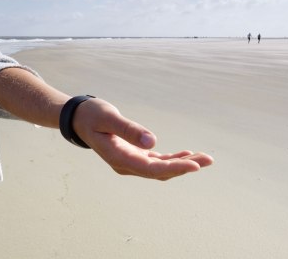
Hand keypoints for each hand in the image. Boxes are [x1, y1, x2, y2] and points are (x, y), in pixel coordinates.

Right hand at [72, 98, 213, 180]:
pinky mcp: (134, 156)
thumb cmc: (92, 115)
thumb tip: (152, 142)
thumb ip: (128, 130)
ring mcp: (130, 162)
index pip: (152, 169)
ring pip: (161, 168)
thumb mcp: (109, 118)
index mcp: (119, 158)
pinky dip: (172, 159)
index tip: (195, 165)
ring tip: (204, 158)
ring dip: (182, 164)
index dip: (175, 168)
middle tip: (209, 159)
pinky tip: (187, 154)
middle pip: (160, 171)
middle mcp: (126, 165)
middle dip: (185, 166)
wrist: (78, 118)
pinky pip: (156, 162)